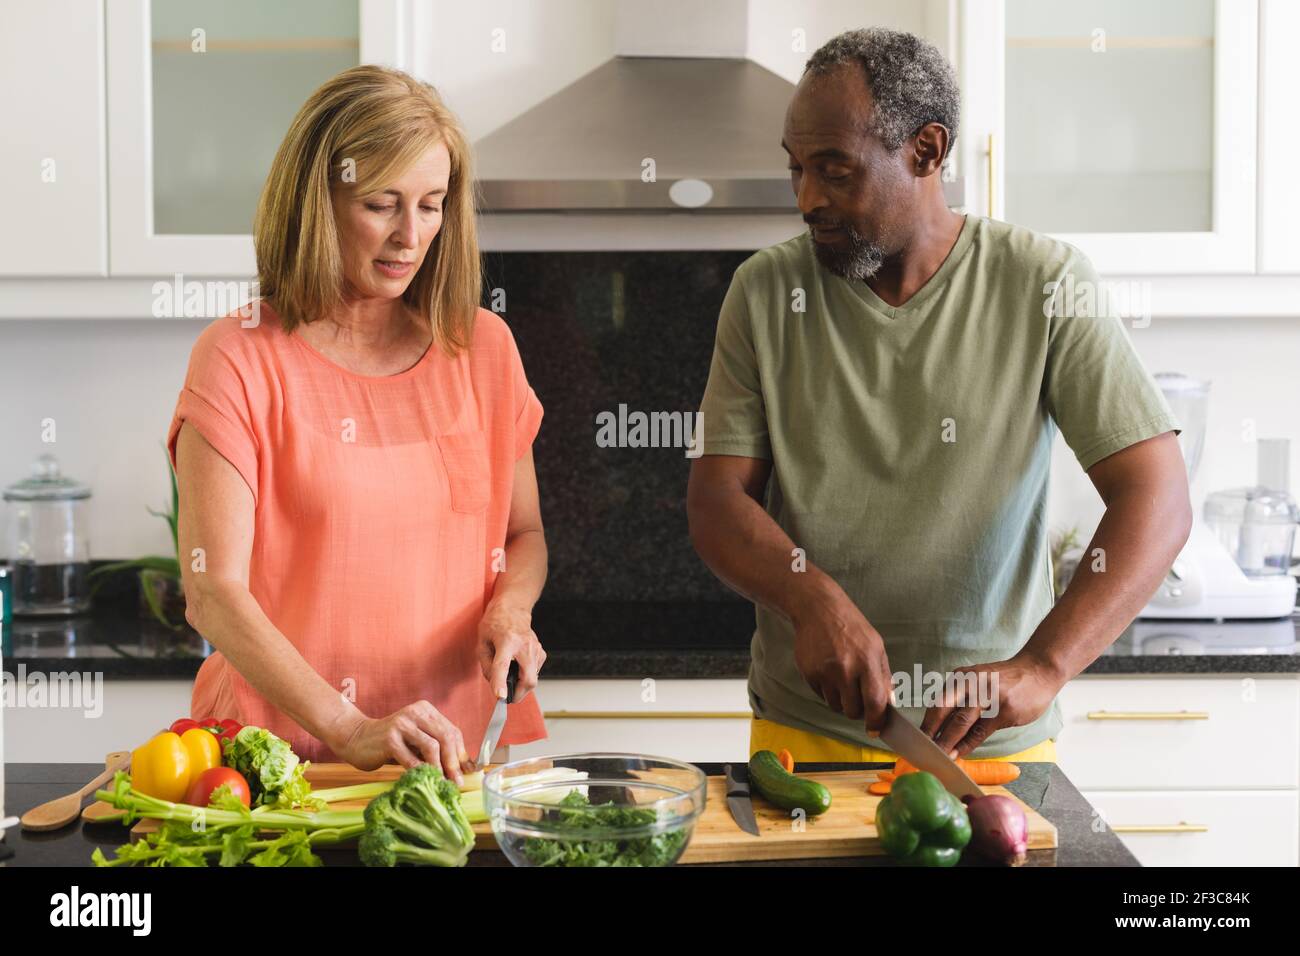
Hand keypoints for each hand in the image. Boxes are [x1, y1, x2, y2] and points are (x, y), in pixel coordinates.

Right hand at [333, 701, 468, 784]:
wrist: (357, 739)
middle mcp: (416, 713)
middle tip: (456, 783)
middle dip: (453, 763)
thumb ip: (438, 750)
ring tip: (441, 784)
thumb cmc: (392, 744)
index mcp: (426, 711)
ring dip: (439, 768)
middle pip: (446, 737)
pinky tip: (423, 781)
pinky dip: (420, 772)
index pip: (452, 731)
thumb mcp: (417, 743)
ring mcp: (402, 724)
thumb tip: (466, 768)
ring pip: (432, 746)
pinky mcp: (390, 739)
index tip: (466, 773)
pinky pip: (411, 758)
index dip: (461, 754)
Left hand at [476, 601, 545, 702]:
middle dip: (518, 694)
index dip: (500, 683)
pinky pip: (535, 672)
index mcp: (506, 640)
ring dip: (521, 685)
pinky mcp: (541, 652)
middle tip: (507, 697)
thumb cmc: (495, 623)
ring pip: (533, 678)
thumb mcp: (482, 642)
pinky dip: (526, 676)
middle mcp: (524, 644)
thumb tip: (494, 684)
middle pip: (528, 678)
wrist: (513, 609)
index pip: (503, 665)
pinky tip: (518, 667)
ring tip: (510, 677)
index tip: (500, 697)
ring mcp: (535, 648)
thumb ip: (486, 665)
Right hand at [791, 591, 893, 731]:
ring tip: (842, 680)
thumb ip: (883, 676)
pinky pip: (821, 696)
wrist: (818, 609)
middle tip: (857, 699)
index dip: (876, 720)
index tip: (875, 730)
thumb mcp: (876, 646)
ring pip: (835, 706)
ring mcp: (824, 672)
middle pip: (852, 710)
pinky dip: (827, 691)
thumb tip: (888, 703)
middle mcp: (845, 669)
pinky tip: (828, 672)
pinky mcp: (808, 673)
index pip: (874, 702)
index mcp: (867, 661)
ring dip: (841, 701)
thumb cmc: (852, 627)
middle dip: (857, 711)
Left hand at [920, 654, 1063, 758]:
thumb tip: (941, 727)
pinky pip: (980, 731)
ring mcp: (987, 696)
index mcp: (960, 678)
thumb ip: (961, 699)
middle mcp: (970, 684)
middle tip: (920, 751)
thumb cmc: (1005, 680)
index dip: (925, 723)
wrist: (1039, 670)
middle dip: (930, 733)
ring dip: (947, 742)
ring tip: (938, 757)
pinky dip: (967, 744)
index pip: (937, 703)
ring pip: (960, 723)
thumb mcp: (978, 681)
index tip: (914, 740)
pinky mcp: (1003, 710)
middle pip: (942, 711)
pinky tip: (959, 753)